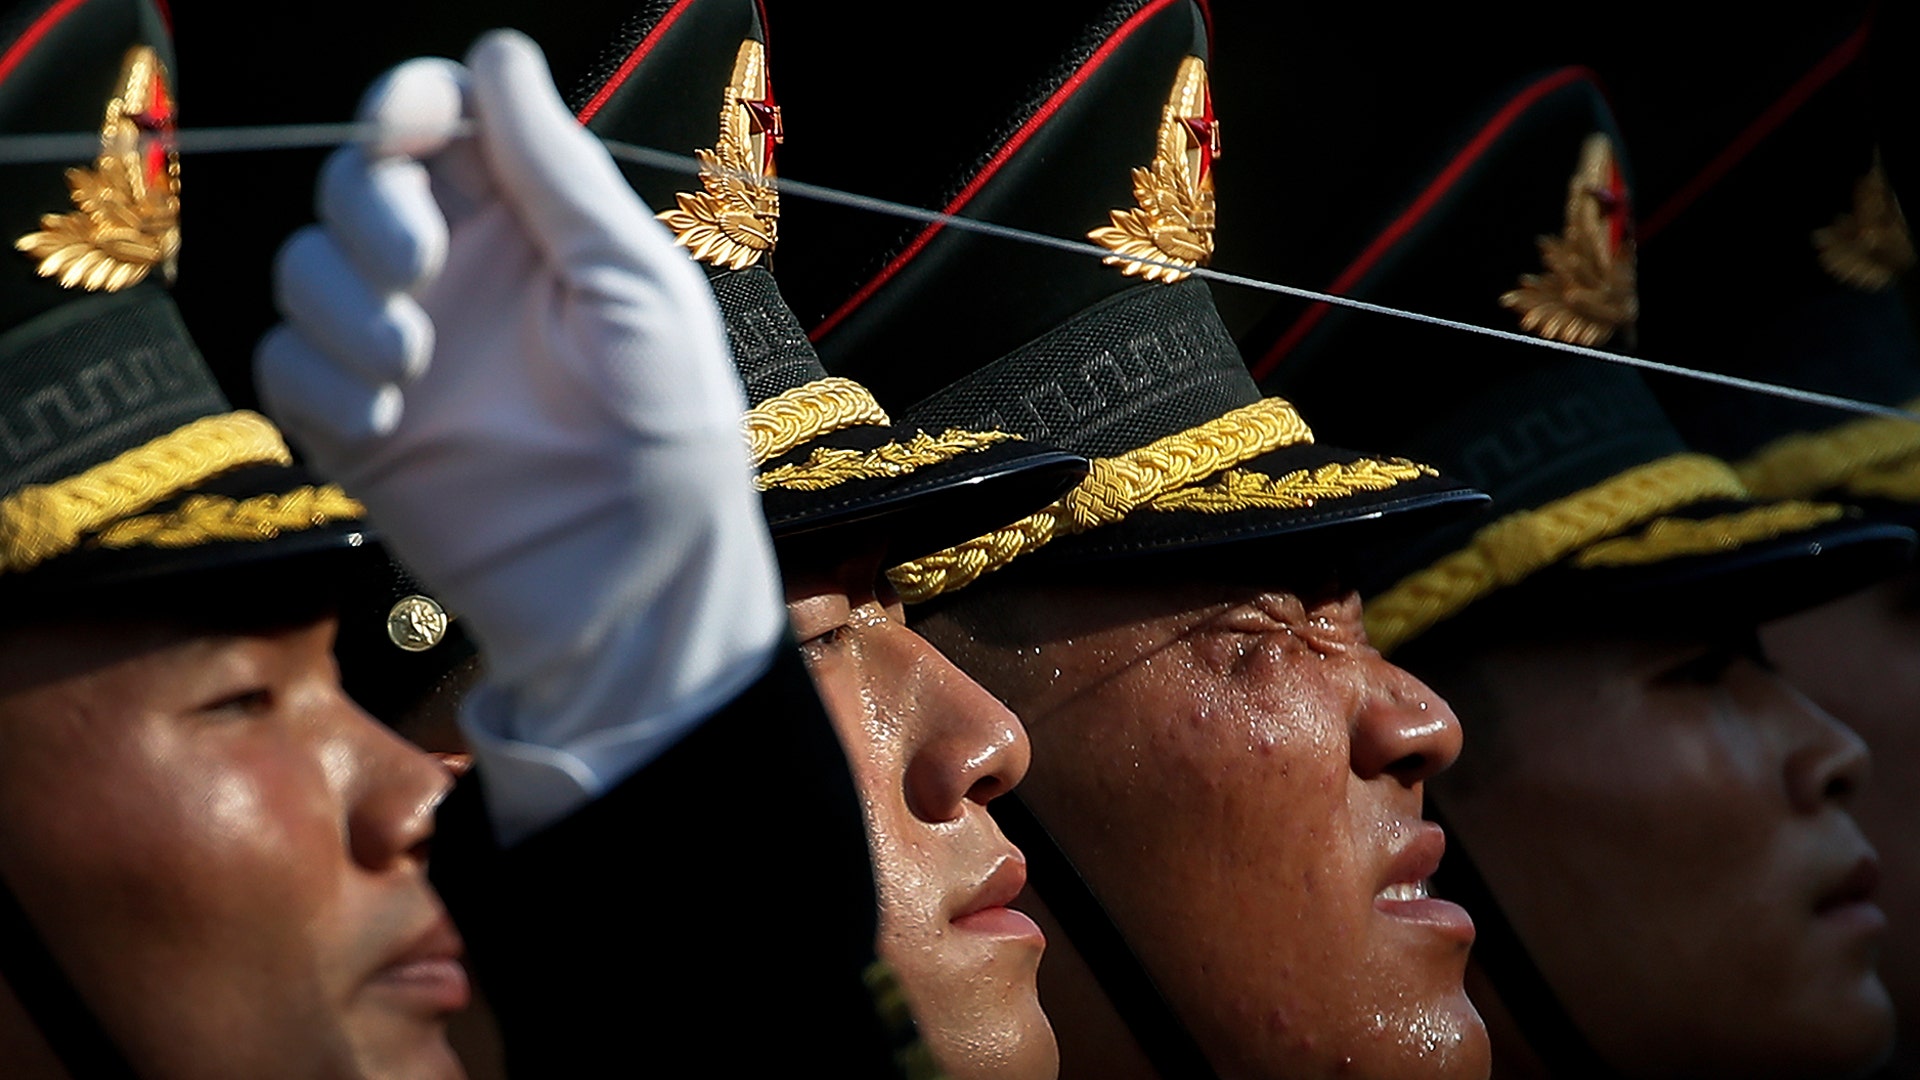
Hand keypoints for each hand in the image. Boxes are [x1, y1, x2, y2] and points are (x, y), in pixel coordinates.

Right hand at [256, 31, 782, 835]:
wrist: (634, 584)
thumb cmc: (667, 432)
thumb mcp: (633, 287)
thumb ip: (559, 173)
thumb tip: (499, 52)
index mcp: (530, 226)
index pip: (438, 122)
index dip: (404, 105)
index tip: (401, 130)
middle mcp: (458, 276)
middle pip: (355, 183)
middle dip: (368, 208)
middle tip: (417, 269)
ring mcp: (402, 350)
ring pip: (303, 266)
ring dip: (342, 302)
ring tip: (414, 366)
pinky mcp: (356, 428)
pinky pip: (284, 365)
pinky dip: (318, 380)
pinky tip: (387, 422)